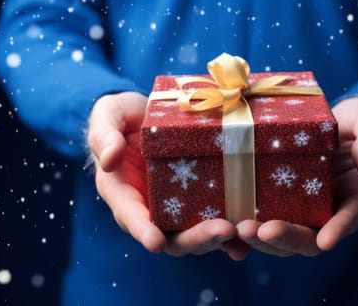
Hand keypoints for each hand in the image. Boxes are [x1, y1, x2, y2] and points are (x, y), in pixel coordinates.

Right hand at [87, 91, 249, 259]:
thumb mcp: (108, 118)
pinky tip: (253, 230)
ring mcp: (176, 206)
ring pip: (195, 234)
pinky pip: (213, 218)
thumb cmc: (121, 117)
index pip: (130, 216)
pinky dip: (232, 231)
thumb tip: (108, 160)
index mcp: (123, 192)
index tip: (155, 242)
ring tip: (241, 233)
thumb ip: (104, 136)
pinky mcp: (197, 199)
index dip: (142, 231)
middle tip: (222, 230)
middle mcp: (150, 208)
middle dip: (195, 238)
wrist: (145, 115)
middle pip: (170, 236)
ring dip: (218, 238)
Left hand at [237, 97, 357, 255]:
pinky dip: (250, 222)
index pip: (349, 217)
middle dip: (285, 238)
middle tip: (258, 231)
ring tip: (238, 229)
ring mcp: (306, 205)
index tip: (325, 240)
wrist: (347, 122)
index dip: (338, 229)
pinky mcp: (284, 195)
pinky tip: (227, 221)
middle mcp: (330, 209)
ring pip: (284, 234)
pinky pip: (267, 214)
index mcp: (357, 197)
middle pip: (309, 237)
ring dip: (262, 237)